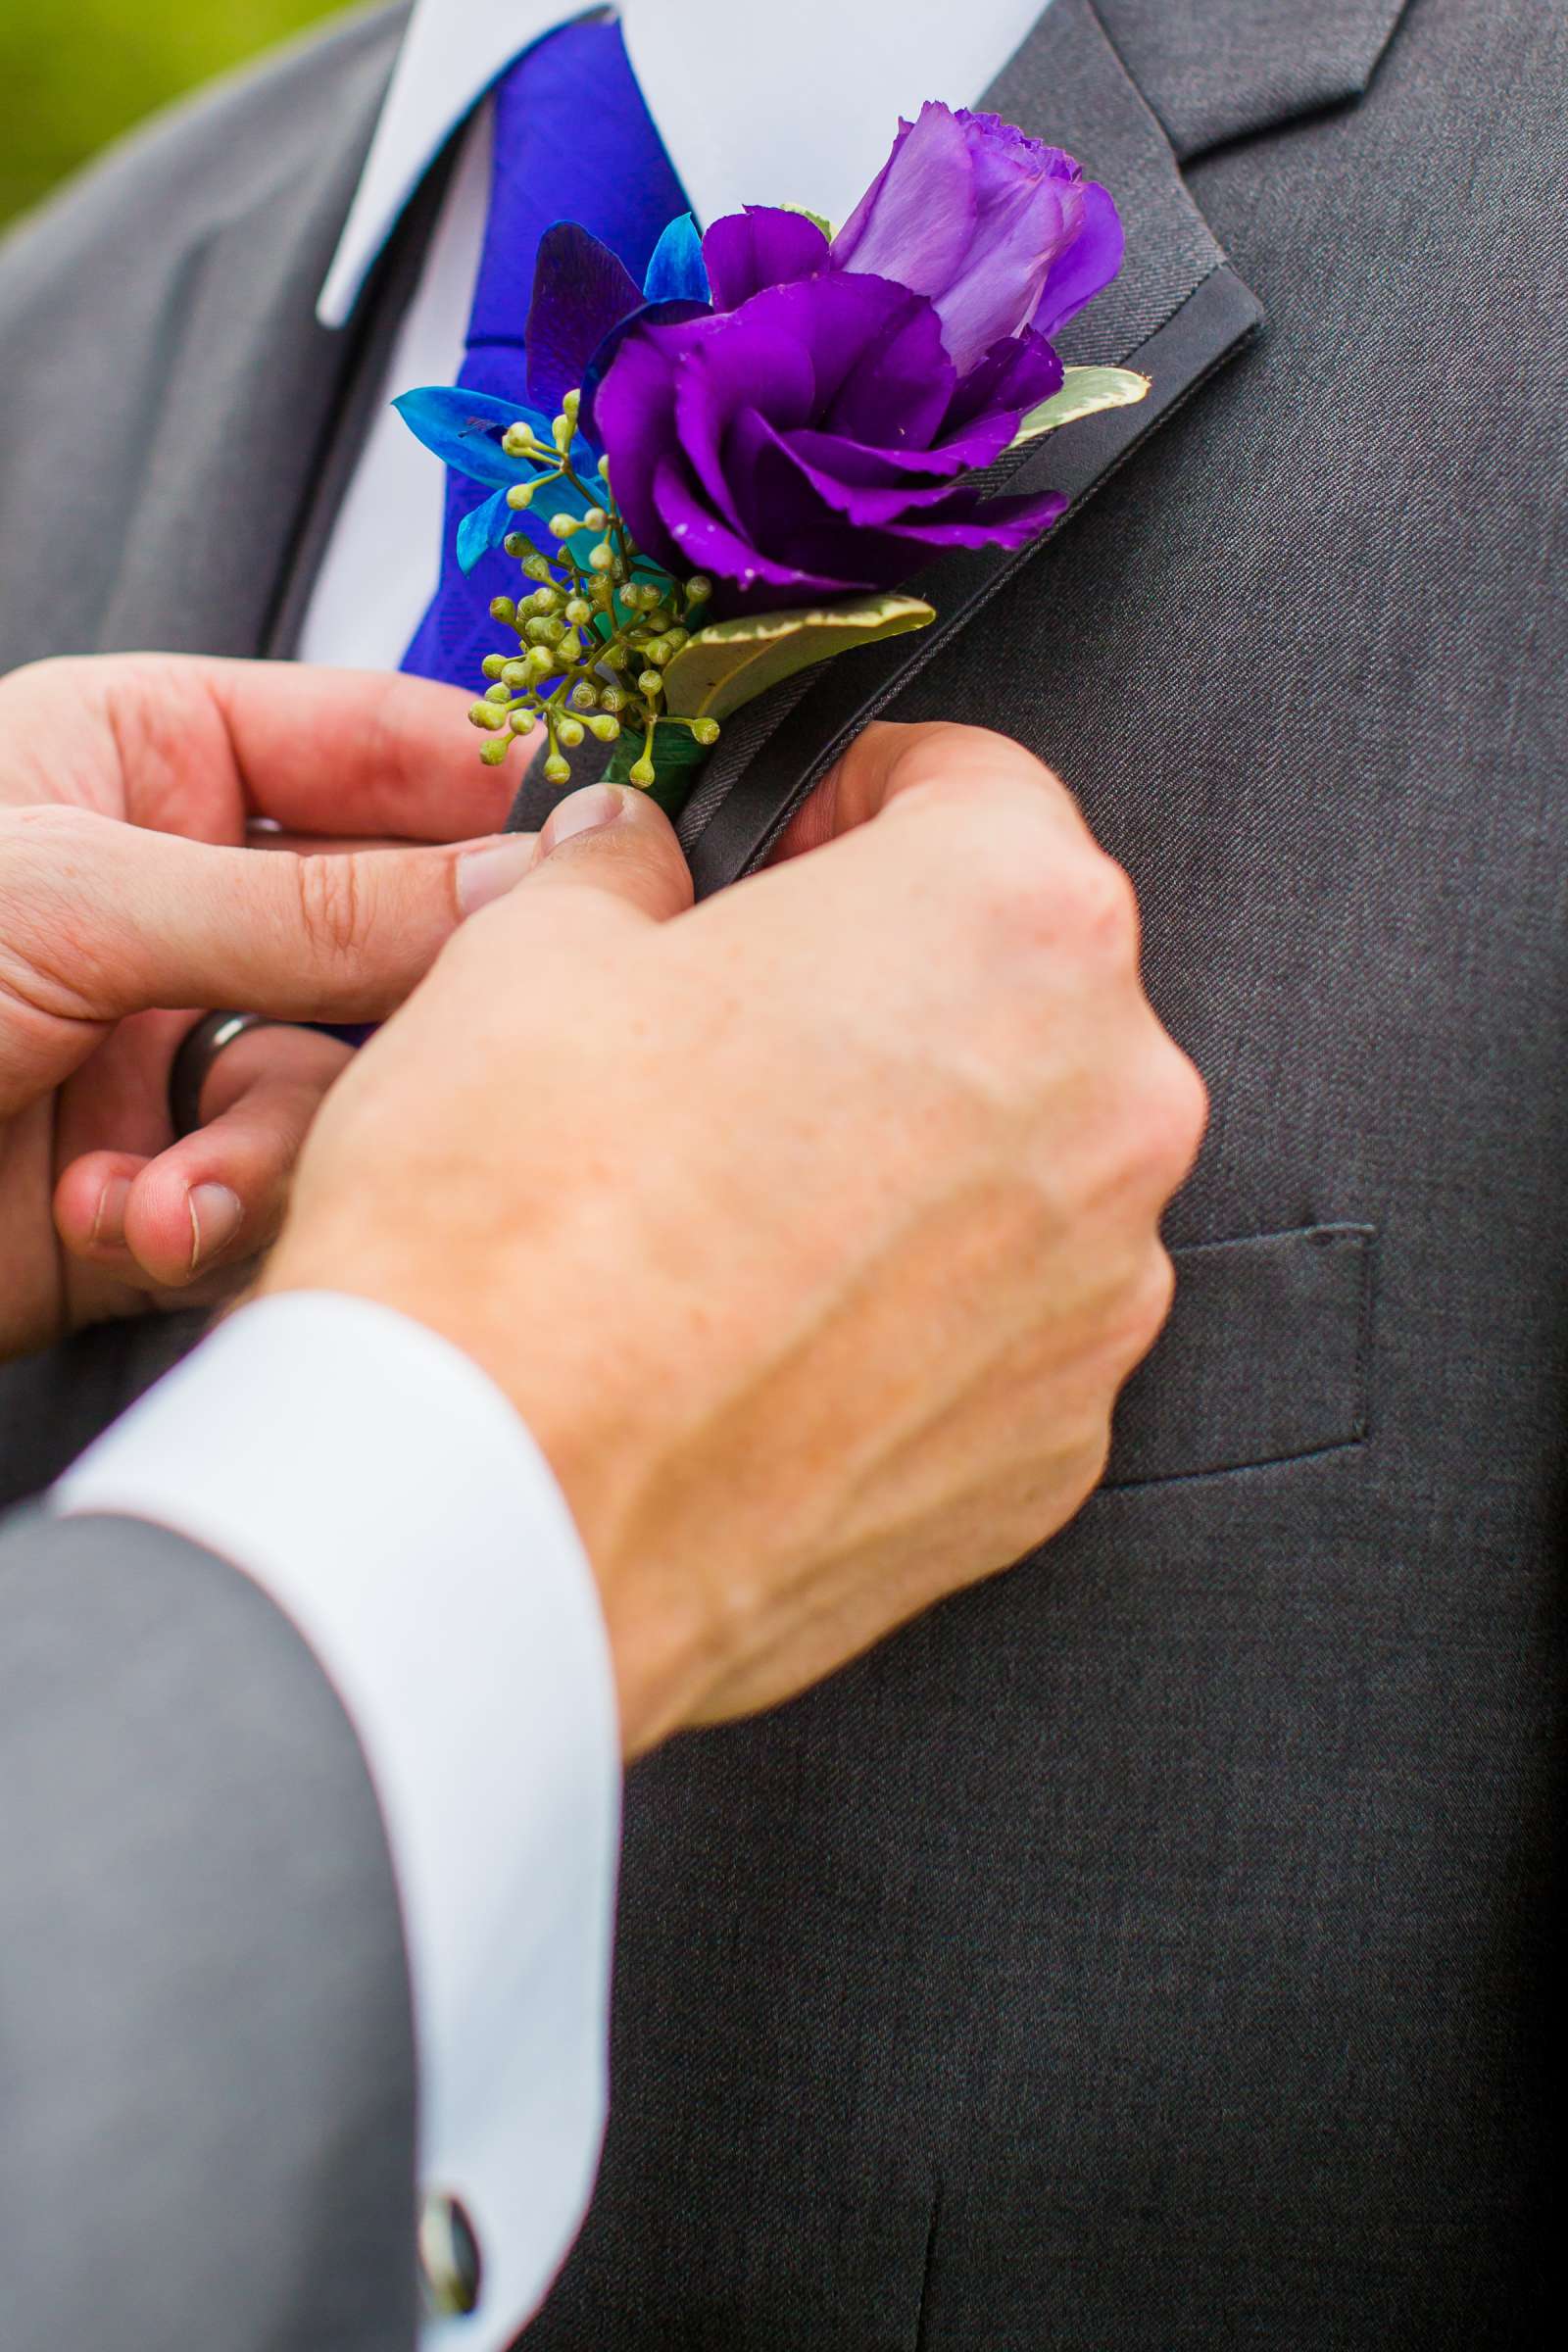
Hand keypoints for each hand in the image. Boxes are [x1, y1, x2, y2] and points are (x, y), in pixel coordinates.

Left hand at [0, 653, 530, 1358]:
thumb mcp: (70, 896)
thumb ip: (317, 902)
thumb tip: (521, 880)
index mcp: (133, 761)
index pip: (367, 743)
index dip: (485, 783)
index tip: (595, 833)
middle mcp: (165, 899)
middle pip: (385, 929)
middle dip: (397, 1003)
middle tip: (461, 1038)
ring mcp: (163, 1047)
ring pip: (344, 1081)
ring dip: (276, 1143)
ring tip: (187, 1178)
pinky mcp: (150, 1186)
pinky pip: (269, 1194)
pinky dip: (213, 1219)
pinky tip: (128, 1220)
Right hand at [263, 720, 1205, 1754]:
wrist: (492, 1519)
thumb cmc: (515, 1227)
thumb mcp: (528, 956)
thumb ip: (622, 873)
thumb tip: (636, 858)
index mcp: (1012, 925)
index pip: (978, 789)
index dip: (854, 800)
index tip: (788, 840)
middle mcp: (1110, 1104)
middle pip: (1014, 990)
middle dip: (887, 989)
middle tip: (730, 1033)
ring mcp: (1099, 1295)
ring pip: (1018, 1168)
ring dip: (910, 1156)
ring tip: (731, 1205)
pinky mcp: (1055, 1447)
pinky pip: (1001, 1331)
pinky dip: (912, 1314)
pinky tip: (769, 1332)